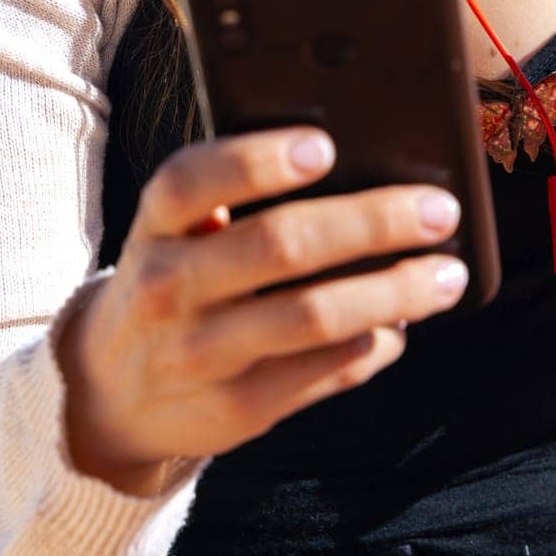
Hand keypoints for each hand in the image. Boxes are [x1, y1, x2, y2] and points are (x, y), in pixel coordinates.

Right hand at [56, 126, 467, 488]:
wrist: (109, 391)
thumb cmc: (174, 276)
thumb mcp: (177, 228)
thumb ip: (235, 195)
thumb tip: (360, 168)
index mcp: (157, 223)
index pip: (194, 181)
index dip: (259, 160)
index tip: (326, 146)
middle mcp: (169, 285)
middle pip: (279, 246)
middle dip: (371, 223)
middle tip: (439, 210)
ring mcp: (200, 353)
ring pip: (312, 317)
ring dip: (393, 292)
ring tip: (446, 276)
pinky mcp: (235, 409)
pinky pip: (321, 373)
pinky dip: (374, 346)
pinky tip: (402, 327)